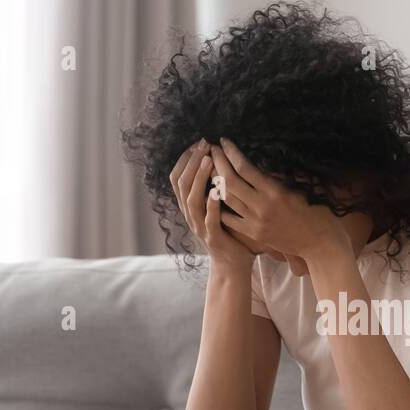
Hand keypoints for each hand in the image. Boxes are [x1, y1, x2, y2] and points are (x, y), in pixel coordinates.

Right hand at [169, 139, 255, 272]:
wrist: (232, 265)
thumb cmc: (228, 233)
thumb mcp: (216, 208)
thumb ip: (213, 188)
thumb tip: (217, 160)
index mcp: (189, 207)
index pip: (178, 178)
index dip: (184, 159)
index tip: (196, 143)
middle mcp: (190, 215)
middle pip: (182, 184)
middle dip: (191, 162)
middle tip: (203, 144)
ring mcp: (199, 227)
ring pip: (192, 200)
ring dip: (199, 178)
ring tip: (208, 160)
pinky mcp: (213, 238)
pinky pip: (209, 220)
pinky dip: (211, 205)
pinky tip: (216, 191)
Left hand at [209, 138, 349, 261]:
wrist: (319, 243)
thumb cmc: (316, 212)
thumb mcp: (301, 187)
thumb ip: (279, 175)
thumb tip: (262, 160)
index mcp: (275, 191)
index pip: (245, 167)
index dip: (231, 152)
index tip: (224, 141)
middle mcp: (261, 206)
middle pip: (229, 181)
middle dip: (218, 162)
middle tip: (211, 150)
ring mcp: (255, 222)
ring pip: (226, 198)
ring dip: (214, 181)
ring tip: (209, 168)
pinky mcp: (253, 234)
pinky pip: (228, 219)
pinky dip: (218, 205)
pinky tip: (213, 194)